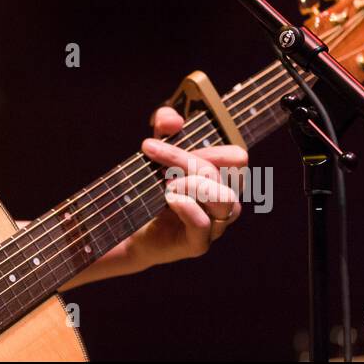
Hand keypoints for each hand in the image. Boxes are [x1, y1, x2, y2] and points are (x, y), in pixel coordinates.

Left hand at [122, 106, 246, 270]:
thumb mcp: (156, 150)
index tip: (173, 139)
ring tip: (166, 184)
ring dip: (191, 182)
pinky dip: (185, 205)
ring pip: (225, 197)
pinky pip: (202, 223)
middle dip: (187, 157)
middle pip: (228, 172)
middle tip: (154, 154)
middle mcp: (224, 202)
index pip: (236, 158)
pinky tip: (168, 198)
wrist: (127, 226)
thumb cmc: (148, 188)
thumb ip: (164, 127)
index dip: (211, 146)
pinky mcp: (198, 244)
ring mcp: (215, 225)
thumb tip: (174, 120)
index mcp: (220, 179)